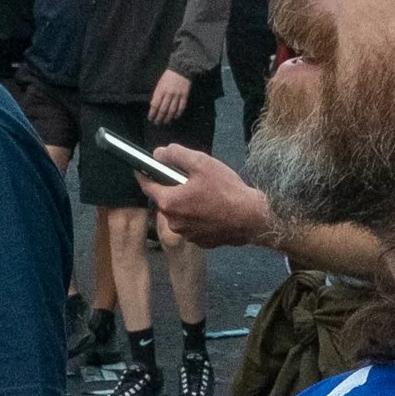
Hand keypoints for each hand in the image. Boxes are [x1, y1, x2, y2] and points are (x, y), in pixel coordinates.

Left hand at [144, 145, 273, 252]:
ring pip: (179, 213)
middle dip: (174, 188)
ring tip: (206, 194)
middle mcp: (173, 222)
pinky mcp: (199, 242)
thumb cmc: (227, 191)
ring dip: (186, 204)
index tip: (142, 168)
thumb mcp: (201, 163)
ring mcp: (186, 234)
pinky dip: (197, 217)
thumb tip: (159, 153)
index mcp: (169, 202)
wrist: (252, 219)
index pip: (147, 186)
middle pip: (165, 200)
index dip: (144, 175)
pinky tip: (213, 209)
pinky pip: (192, 225)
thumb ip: (176, 155)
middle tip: (192, 179)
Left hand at [146, 69, 190, 130]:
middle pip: (163, 109)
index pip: (155, 105)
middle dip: (159, 118)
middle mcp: (168, 94)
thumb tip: (153, 105)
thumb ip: (157, 94)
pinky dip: (178, 113)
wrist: (181, 69)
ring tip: (165, 122)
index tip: (150, 118)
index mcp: (161, 90)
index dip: (152, 113)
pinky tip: (175, 117)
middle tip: (157, 123)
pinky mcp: (184, 95)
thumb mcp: (160, 84)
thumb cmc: (168, 76)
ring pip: (172, 110)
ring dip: (168, 117)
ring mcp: (177, 95)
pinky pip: (181, 107)